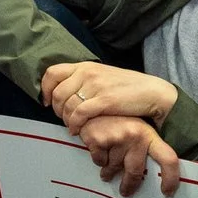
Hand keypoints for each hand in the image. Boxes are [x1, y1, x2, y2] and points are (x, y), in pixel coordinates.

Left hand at [42, 61, 180, 130]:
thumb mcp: (102, 76)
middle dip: (56, 109)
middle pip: (56, 92)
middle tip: (62, 118)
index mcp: (85, 66)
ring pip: (66, 104)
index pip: (52, 73)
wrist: (153, 92)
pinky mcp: (105, 101)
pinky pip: (79, 114)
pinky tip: (76, 131)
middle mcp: (87, 73)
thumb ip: (84, 80)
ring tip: (70, 126)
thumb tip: (65, 92)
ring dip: (65, 119)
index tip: (45, 102)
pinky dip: (74, 124)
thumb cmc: (128, 87)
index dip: (44, 89)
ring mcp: (95, 86)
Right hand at [81, 115, 181, 196]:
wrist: (90, 102)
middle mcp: (135, 136)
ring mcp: (117, 137)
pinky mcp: (98, 139)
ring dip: (109, 171)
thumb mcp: (134, 129)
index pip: (167, 159)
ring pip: (114, 167)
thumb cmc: (115, 119)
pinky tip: (97, 149)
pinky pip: (99, 161)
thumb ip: (142, 149)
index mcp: (149, 134)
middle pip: (136, 171)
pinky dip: (97, 159)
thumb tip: (147, 175)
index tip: (167, 193)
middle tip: (125, 191)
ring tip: (106, 170)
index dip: (170, 179)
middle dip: (129, 185)